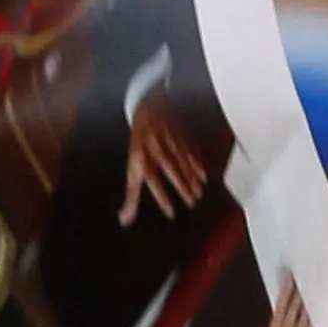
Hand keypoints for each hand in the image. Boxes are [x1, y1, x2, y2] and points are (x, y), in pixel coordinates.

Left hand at [121, 102, 213, 223]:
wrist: (148, 107)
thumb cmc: (140, 144)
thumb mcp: (132, 166)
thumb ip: (131, 195)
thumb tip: (125, 219)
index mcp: (141, 156)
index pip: (151, 178)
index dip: (161, 195)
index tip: (170, 211)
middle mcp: (155, 147)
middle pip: (169, 169)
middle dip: (181, 186)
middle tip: (191, 203)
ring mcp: (168, 139)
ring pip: (182, 161)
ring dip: (191, 178)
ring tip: (197, 194)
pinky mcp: (179, 134)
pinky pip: (190, 151)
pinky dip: (197, 164)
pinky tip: (203, 177)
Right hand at [267, 279, 315, 326]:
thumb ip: (283, 315)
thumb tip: (289, 291)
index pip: (280, 304)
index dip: (285, 289)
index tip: (291, 276)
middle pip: (292, 309)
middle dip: (299, 293)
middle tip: (306, 278)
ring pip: (303, 317)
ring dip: (309, 303)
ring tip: (315, 288)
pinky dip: (315, 318)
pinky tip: (320, 308)